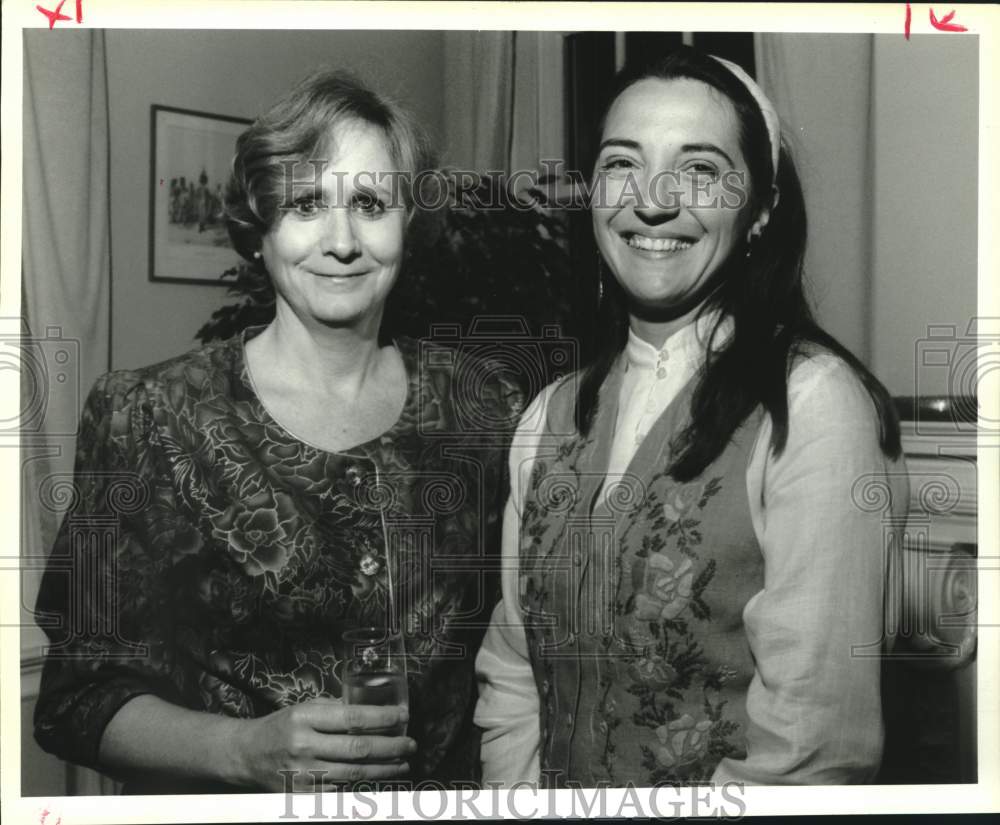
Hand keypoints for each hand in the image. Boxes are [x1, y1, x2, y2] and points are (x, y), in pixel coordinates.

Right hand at [232, 697, 413, 790]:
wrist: (247, 754)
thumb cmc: (281, 726)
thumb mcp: (305, 707)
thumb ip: (336, 708)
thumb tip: (373, 709)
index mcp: (305, 717)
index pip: (352, 717)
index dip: (382, 718)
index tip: (403, 716)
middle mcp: (303, 746)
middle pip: (358, 749)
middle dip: (391, 747)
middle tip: (411, 743)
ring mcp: (303, 774)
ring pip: (354, 773)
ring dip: (385, 769)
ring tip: (404, 763)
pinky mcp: (303, 795)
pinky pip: (341, 789)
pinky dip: (364, 783)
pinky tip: (380, 777)